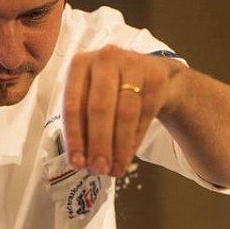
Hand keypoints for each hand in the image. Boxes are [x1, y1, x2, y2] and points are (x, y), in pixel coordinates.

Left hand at [62, 44, 183, 176]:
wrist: (151, 73)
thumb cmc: (110, 90)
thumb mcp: (89, 97)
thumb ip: (82, 125)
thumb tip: (82, 162)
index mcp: (79, 65)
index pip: (73, 106)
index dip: (75, 138)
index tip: (77, 163)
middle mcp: (105, 59)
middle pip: (100, 108)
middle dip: (99, 143)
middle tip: (99, 169)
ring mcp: (133, 65)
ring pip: (125, 112)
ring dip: (119, 146)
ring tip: (114, 169)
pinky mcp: (156, 76)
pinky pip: (145, 114)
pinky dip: (134, 139)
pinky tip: (127, 156)